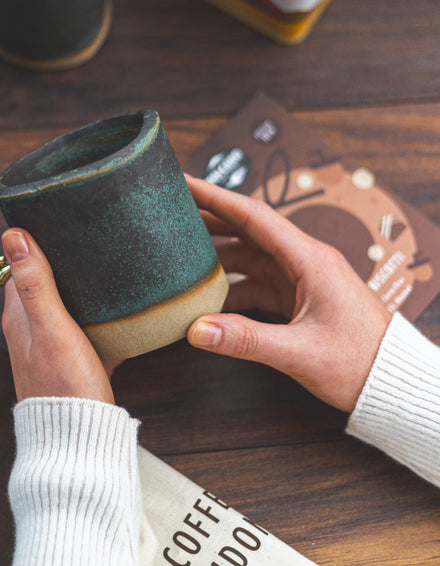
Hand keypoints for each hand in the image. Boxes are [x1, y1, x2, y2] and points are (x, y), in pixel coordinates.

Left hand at [0, 228, 115, 403]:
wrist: (81, 440)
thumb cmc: (63, 386)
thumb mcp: (51, 327)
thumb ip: (34, 282)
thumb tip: (12, 234)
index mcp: (19, 315)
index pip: (19, 266)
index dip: (33, 241)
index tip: (54, 218)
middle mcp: (32, 328)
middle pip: (45, 282)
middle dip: (64, 260)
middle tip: (88, 235)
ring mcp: (55, 345)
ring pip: (69, 304)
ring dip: (84, 287)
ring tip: (109, 261)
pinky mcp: (77, 360)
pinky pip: (90, 329)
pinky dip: (103, 317)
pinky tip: (125, 309)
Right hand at [185, 176, 390, 412]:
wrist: (396, 384)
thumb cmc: (361, 363)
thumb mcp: (300, 352)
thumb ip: (246, 340)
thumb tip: (196, 330)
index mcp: (309, 259)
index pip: (253, 215)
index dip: (215, 197)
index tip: (184, 182)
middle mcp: (304, 260)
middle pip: (246, 230)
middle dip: (208, 220)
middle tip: (169, 213)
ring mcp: (300, 279)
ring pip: (249, 256)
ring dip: (216, 256)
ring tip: (179, 255)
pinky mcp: (297, 298)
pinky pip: (255, 283)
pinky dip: (230, 288)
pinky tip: (206, 299)